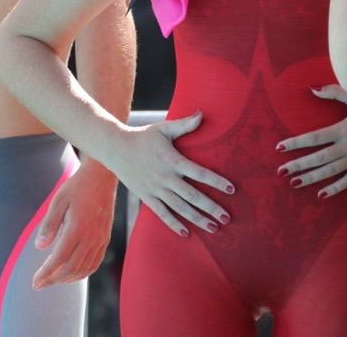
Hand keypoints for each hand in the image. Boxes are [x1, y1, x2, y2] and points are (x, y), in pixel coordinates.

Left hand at [31, 158, 115, 289]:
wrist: (102, 178)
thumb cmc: (76, 188)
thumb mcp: (58, 201)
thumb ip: (49, 225)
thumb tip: (40, 247)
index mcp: (77, 227)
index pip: (60, 258)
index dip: (47, 272)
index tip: (35, 282)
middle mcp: (91, 237)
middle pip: (71, 268)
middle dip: (53, 280)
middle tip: (38, 285)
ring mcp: (100, 240)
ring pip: (84, 268)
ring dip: (66, 278)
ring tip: (51, 281)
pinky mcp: (105, 240)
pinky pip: (94, 263)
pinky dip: (82, 273)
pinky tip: (72, 275)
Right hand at [112, 111, 233, 237]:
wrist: (115, 147)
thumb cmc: (143, 137)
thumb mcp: (164, 129)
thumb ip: (185, 125)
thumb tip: (202, 113)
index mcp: (173, 160)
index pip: (199, 172)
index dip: (216, 181)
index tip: (232, 189)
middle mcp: (165, 177)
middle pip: (192, 195)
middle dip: (211, 207)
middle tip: (228, 218)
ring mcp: (155, 188)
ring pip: (180, 207)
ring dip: (197, 218)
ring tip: (214, 228)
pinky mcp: (146, 196)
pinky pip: (162, 213)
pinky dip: (174, 224)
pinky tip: (187, 233)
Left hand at [276, 85, 346, 198]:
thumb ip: (334, 92)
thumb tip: (312, 89)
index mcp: (345, 128)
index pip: (315, 137)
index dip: (297, 142)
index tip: (280, 147)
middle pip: (320, 157)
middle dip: (299, 164)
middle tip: (281, 171)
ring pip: (331, 170)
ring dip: (312, 177)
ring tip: (294, 182)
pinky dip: (336, 188)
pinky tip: (321, 195)